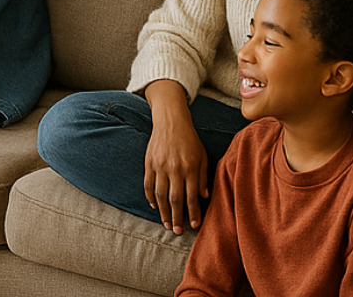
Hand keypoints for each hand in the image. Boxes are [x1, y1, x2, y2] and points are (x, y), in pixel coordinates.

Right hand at [143, 80, 208, 235]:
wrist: (171, 121)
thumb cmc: (190, 139)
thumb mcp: (202, 155)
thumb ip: (203, 176)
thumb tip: (204, 196)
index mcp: (190, 167)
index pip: (192, 196)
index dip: (193, 213)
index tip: (194, 225)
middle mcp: (175, 168)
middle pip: (175, 199)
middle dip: (177, 217)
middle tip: (178, 231)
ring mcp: (160, 166)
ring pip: (160, 194)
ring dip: (163, 212)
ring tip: (167, 224)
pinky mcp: (149, 163)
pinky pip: (148, 184)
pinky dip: (150, 197)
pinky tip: (154, 206)